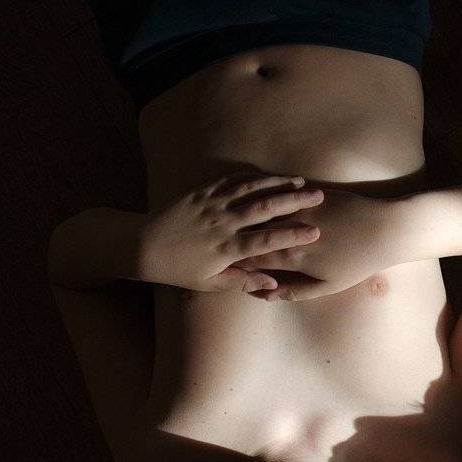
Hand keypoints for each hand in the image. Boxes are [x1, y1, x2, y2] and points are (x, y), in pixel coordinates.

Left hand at [137, 174, 323, 292]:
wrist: (142, 246)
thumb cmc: (180, 269)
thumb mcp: (211, 283)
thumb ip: (243, 281)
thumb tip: (273, 285)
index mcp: (226, 249)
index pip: (266, 241)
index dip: (292, 235)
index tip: (316, 231)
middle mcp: (221, 224)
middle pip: (263, 209)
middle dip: (293, 201)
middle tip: (319, 196)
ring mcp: (211, 205)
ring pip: (250, 190)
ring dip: (277, 184)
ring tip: (301, 181)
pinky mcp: (201, 192)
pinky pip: (231, 180)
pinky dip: (253, 177)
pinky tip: (270, 176)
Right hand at [233, 190, 406, 300]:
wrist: (386, 229)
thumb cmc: (358, 262)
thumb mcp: (327, 286)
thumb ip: (293, 291)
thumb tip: (265, 295)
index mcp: (293, 257)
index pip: (251, 259)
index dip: (233, 262)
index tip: (218, 264)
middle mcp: (291, 230)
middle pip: (251, 234)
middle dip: (233, 237)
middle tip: (214, 240)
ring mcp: (300, 209)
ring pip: (263, 212)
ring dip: (246, 215)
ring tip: (229, 218)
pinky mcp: (310, 193)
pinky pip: (281, 196)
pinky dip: (266, 199)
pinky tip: (254, 200)